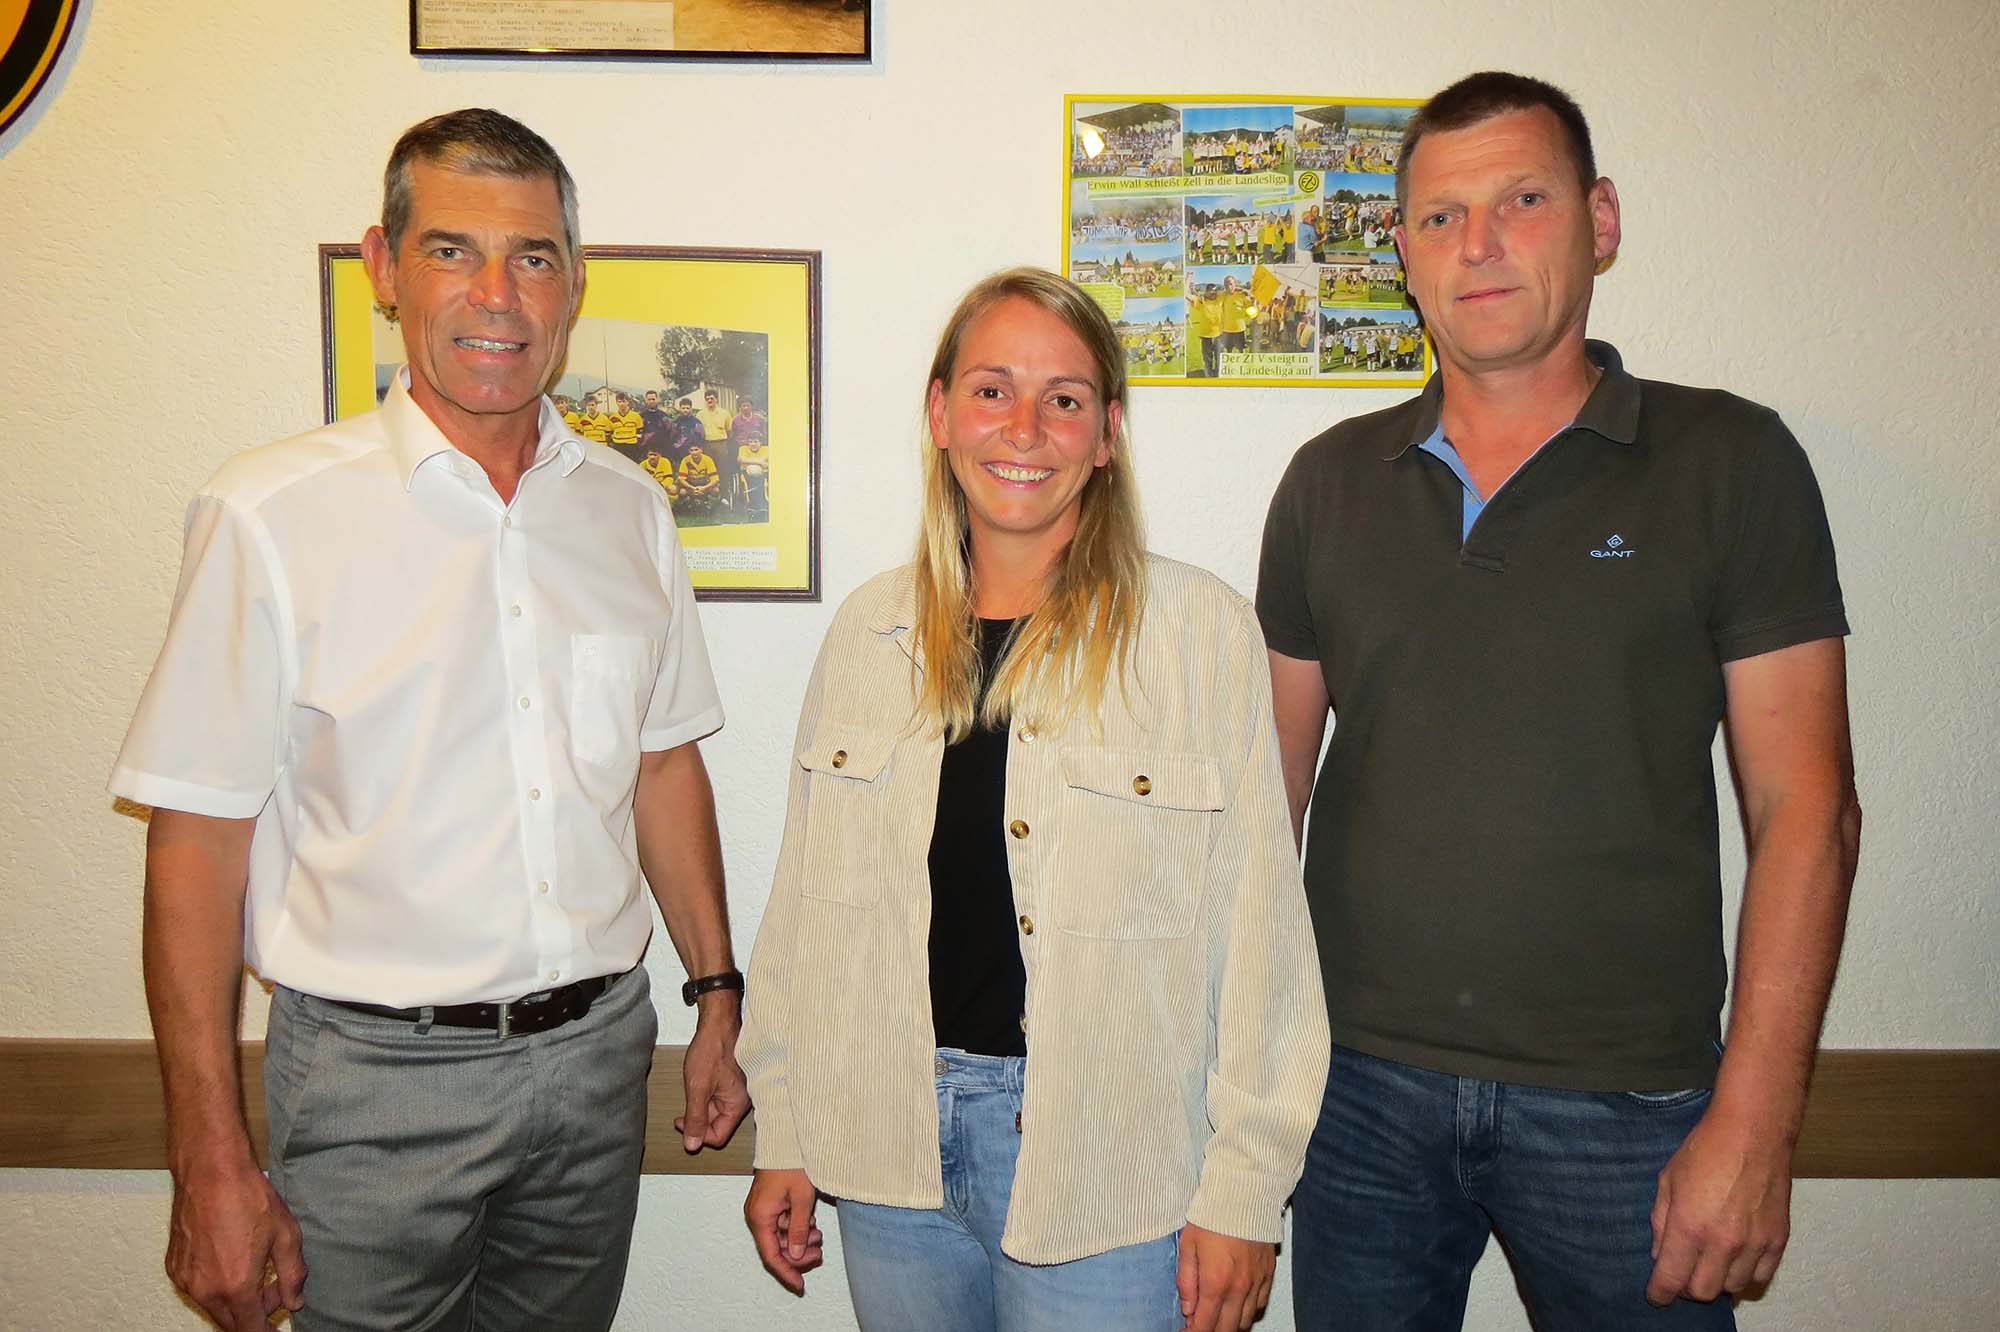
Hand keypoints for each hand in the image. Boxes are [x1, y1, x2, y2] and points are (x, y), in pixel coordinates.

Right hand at [165, 1155, 305, 1329]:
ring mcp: (185, 1279)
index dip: (266, 1330)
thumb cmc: (248, 1197)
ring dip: (235, 1301)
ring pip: (213, 1308)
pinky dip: (215, 1286)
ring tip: (255, 1269)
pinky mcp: (174, 1268)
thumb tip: (294, 1301)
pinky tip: (231, 1260)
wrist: (210, 1170)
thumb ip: (293, 1275)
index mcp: (236, 1285)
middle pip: (231, 1323)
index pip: (250, 1329)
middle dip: (254, 1314)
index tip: (275, 1325)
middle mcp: (205, 1289)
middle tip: (273, 1289)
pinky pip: (198, 1290)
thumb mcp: (286, 1235)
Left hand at [676, 994, 748, 1151]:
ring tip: (693, 1086)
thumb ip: (695, 1118)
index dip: (696, 1133)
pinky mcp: (732, 1082)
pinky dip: (705, 1094)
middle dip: (698, 1117)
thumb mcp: (697, 1088)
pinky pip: (717, 1098)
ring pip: (715, 1111)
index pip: (717, 1136)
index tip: (682, 1121)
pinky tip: (698, 1081)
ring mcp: (738, 1090)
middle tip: (684, 1106)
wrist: (718, 1021)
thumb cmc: (712, 1048)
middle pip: (717, 1124)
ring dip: (700, 1104)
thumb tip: (692, 1145)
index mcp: (738, 1104)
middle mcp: (742, 1100)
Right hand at [745, 1168, 823, 1293]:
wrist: (785, 1140)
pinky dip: (796, 1228)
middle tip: (818, 1251)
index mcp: (760, 1217)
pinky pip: (781, 1225)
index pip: (771, 1256)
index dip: (787, 1273)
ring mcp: (762, 1210)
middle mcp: (757, 1216)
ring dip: (799, 1240)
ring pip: (780, 1238)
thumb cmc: (791, 1164)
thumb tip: (795, 1255)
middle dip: (798, 1254)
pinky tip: (810, 1222)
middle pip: (776, 1249)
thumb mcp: (802, 1199)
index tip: (800, 1286)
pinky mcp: (769, 1204)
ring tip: (818, 1234)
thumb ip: (799, 1230)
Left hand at [1176, 1223, 1273, 1331]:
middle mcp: (1238, 1288)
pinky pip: (1259, 1305)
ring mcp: (1256, 1283)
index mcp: (1215, 1282)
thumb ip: (1186, 1281)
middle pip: (1226, 1329)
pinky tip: (1236, 1305)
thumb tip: (1187, 1309)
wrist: (1244, 1194)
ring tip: (1217, 1316)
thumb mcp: (1188, 1245)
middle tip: (1200, 1326)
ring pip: (1244, 1321)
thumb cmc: (1213, 1215)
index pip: (1204, 1325)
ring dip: (1229, 1324)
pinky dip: (1247, 1311)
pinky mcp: (1268, 1274)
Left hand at [1647, 1104, 1792, 1305]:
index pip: (1671, 1279)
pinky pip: (1761, 1277)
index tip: (1656, 1296)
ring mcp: (1754, 1243)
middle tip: (1682, 1271)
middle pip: (1702, 1292)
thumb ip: (1661, 1221)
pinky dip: (1745, 1275)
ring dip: (1716, 1280)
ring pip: (1732, 1288)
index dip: (1660, 1293)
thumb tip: (1659, 1254)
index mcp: (1689, 1227)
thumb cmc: (1705, 1149)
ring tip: (1709, 1261)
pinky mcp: (1778, 1240)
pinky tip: (1736, 1259)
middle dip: (1686, 1287)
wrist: (1753, 1132)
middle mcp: (1723, 1242)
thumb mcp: (1668, 1180)